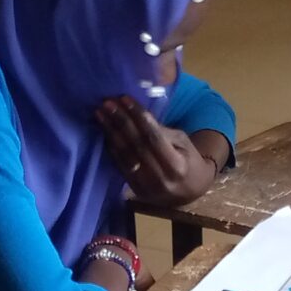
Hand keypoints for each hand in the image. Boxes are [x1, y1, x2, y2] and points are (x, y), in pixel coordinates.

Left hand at [96, 97, 219, 207]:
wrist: (190, 192)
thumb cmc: (189, 160)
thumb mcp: (183, 142)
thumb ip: (162, 131)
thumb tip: (136, 114)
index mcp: (176, 166)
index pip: (153, 137)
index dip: (138, 117)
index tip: (125, 98)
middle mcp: (159, 178)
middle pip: (136, 145)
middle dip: (120, 121)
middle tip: (107, 103)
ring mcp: (145, 187)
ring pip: (124, 155)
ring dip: (110, 132)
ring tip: (100, 114)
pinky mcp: (135, 190)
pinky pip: (119, 165)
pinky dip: (111, 146)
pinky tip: (104, 131)